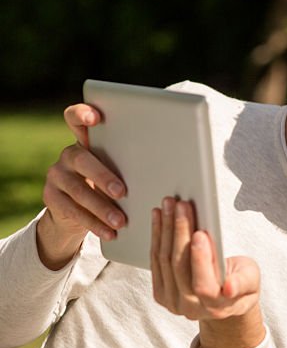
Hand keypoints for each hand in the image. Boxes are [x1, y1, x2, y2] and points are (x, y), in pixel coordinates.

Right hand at [37, 104, 126, 269]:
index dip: (82, 114)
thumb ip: (134, 161)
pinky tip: (109, 232)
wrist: (77, 211)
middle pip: (81, 158)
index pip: (75, 117)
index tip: (95, 117)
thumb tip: (175, 167)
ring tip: (121, 221)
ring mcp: (56, 175)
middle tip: (122, 192)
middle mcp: (69, 154)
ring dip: (101, 207)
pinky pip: (72, 211)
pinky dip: (93, 223)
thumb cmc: (111, 183)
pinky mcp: (51, 197)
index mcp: (86, 140)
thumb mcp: (121, 169)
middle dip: (102, 175)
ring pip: (77, 190)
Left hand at [151, 198, 265, 347]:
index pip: (203, 285)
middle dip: (180, 232)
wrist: (224, 301)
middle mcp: (190, 308)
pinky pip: (156, 261)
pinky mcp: (160, 292)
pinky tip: (159, 218)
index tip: (200, 233)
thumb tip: (228, 287)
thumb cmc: (241, 283)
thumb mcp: (251, 281)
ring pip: (164, 261)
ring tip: (169, 205)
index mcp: (216, 306)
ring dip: (165, 229)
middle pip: (180, 267)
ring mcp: (172, 301)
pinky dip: (157, 236)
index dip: (200, 260)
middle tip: (182, 206)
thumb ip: (242, 283)